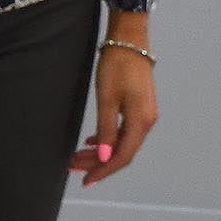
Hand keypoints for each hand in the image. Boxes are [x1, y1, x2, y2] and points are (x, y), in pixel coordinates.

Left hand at [74, 24, 157, 185]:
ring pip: (121, 143)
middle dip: (98, 163)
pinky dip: (107, 140)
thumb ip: (106, 130)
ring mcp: (144, 115)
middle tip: (73, 166)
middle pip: (122, 152)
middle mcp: (146, 121)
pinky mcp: (139, 108)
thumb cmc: (116, 66)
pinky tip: (91, 142)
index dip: (103, 170)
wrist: (129, 41)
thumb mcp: (107, 100)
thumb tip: (105, 158)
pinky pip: (123, 132)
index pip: (122, 156)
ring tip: (78, 156)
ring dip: (101, 152)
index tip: (85, 180)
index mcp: (141, 121)